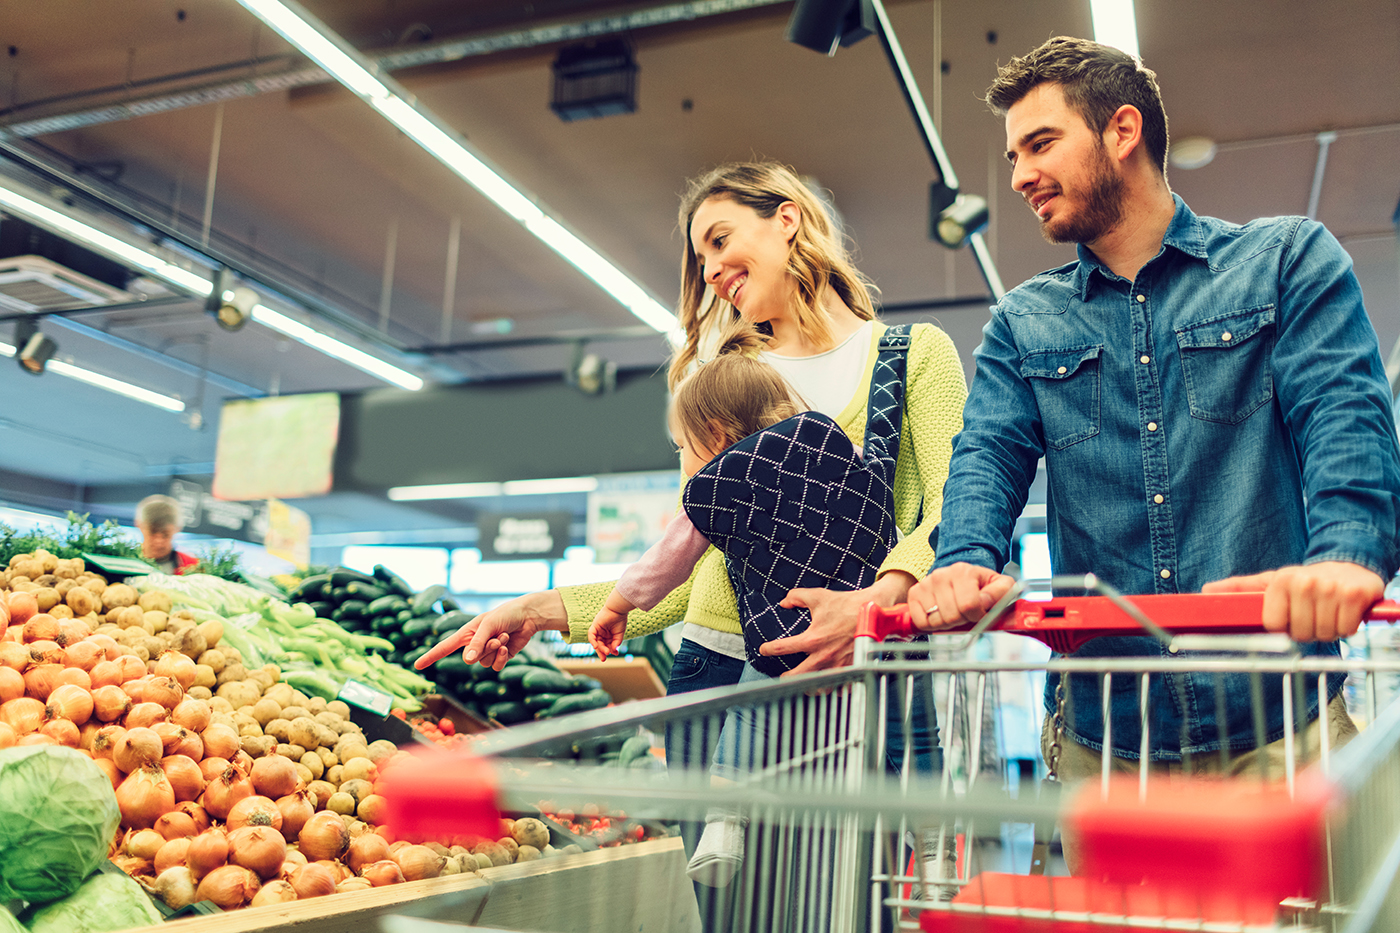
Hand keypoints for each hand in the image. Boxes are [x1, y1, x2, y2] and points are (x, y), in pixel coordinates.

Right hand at [415, 590, 567, 671]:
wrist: (527, 617)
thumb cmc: (505, 615)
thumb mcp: (488, 625)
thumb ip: (477, 642)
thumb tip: (467, 661)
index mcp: (466, 634)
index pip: (444, 648)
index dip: (430, 656)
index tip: (416, 665)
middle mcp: (474, 644)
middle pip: (471, 659)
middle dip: (486, 648)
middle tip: (497, 636)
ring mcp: (486, 652)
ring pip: (484, 664)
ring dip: (496, 651)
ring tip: (504, 637)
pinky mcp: (499, 658)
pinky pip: (496, 667)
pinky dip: (503, 658)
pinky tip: (508, 646)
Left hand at [589, 610, 627, 660]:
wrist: (618, 609)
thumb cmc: (620, 620)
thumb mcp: (619, 634)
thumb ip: (616, 643)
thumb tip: (614, 651)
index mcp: (608, 635)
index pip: (607, 645)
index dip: (610, 650)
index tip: (616, 654)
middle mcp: (602, 634)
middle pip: (600, 645)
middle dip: (602, 652)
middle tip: (604, 659)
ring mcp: (597, 630)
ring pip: (596, 642)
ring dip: (600, 648)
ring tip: (606, 652)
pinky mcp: (594, 626)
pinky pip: (591, 635)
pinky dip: (592, 641)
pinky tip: (596, 647)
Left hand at [760, 571, 915, 675]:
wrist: (874, 612)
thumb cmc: (847, 604)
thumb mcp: (818, 597)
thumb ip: (797, 597)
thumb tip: (783, 602)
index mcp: (812, 639)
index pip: (783, 648)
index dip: (769, 649)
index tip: (764, 649)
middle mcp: (823, 656)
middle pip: (798, 676)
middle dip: (787, 678)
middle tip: (782, 677)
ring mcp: (838, 665)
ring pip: (819, 686)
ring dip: (810, 686)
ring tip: (804, 684)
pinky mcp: (851, 669)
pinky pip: (840, 686)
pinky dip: (834, 688)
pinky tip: (829, 685)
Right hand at [907, 563, 1015, 631]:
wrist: (962, 578)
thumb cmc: (981, 587)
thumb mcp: (1001, 586)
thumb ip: (1001, 592)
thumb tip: (985, 601)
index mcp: (964, 572)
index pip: (969, 605)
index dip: (977, 616)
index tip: (980, 614)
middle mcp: (942, 575)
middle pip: (952, 616)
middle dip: (962, 622)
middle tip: (966, 615)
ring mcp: (926, 583)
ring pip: (936, 620)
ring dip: (947, 624)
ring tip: (953, 614)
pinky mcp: (914, 593)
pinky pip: (920, 620)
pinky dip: (930, 625)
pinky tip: (939, 616)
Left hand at [1202, 561, 1384, 640]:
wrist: (1348, 566)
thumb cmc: (1304, 580)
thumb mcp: (1270, 581)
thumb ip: (1239, 588)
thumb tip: (1206, 591)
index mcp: (1281, 581)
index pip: (1274, 625)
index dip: (1284, 627)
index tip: (1290, 615)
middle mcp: (1305, 583)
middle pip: (1301, 633)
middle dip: (1308, 629)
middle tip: (1312, 613)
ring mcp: (1332, 588)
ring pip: (1325, 633)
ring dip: (1328, 628)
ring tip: (1328, 611)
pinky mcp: (1355, 595)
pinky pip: (1347, 629)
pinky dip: (1347, 626)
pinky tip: (1344, 611)